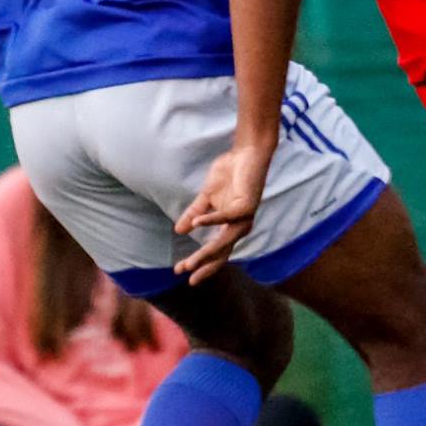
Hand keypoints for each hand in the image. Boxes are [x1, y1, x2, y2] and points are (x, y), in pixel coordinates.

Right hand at [174, 140, 276, 284]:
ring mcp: (244, 218)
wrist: (247, 153)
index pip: (215, 251)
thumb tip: (179, 231)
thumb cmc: (229, 174)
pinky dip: (211, 220)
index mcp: (230, 226)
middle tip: (183, 272)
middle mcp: (240, 226)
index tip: (179, 270)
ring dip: (206, 252)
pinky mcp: (246, 205)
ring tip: (189, 262)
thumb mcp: (207, 196)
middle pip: (221, 253)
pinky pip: (227, 217)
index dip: (199, 262)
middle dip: (202, 264)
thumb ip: (195, 213)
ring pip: (224, 241)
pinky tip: (196, 224)